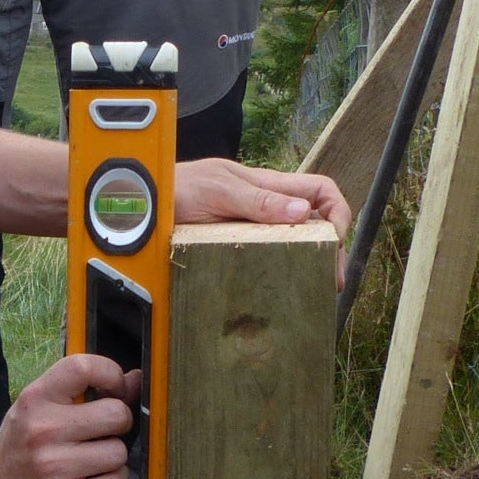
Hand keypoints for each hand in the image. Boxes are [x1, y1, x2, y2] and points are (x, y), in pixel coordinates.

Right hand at [0, 354, 137, 478]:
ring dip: (113, 457)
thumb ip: (85, 390)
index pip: (84, 367)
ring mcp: (53, 466)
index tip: (116, 389)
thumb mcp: (40, 407)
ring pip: (119, 452)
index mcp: (36, 399)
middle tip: (104, 431)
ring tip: (93, 459)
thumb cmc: (21, 445)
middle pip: (116, 414)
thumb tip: (137, 380)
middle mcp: (43, 429)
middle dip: (118, 424)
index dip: (112, 375)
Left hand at [172, 158, 353, 286]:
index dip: (337, 211)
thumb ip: (256, 199)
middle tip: (331, 282)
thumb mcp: (217, 189)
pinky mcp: (236, 249)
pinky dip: (282, 274)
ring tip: (315, 292)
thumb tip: (303, 212)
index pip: (320, 190)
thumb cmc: (176, 187)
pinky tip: (284, 293)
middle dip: (331, 249)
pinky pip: (268, 261)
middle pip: (314, 224)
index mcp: (267, 186)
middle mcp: (265, 208)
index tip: (335, 240)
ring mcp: (251, 230)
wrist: (141, 203)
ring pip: (295, 245)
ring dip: (310, 265)